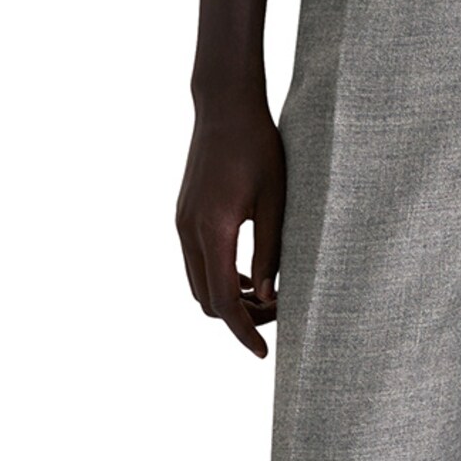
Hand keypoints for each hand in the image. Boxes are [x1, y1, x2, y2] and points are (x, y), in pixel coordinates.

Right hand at [176, 88, 285, 356]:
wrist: (224, 107)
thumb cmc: (259, 148)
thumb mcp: (276, 201)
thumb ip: (271, 252)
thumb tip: (271, 298)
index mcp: (213, 230)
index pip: (225, 300)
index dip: (244, 331)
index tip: (264, 353)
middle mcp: (188, 231)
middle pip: (207, 300)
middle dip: (240, 318)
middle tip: (279, 316)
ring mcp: (181, 223)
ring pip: (198, 284)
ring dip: (229, 299)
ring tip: (269, 297)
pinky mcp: (184, 216)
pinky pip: (197, 263)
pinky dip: (220, 278)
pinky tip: (251, 274)